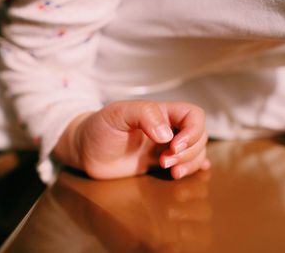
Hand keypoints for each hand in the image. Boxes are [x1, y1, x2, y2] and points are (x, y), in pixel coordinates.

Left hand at [53, 100, 209, 178]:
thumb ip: (143, 115)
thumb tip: (167, 135)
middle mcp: (167, 129)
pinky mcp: (158, 163)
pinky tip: (195, 171)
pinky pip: (184, 164)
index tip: (173, 146)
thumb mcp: (117, 114)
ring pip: (195, 152)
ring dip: (190, 163)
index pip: (193, 115)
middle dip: (188, 152)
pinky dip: (194, 167)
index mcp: (161, 113)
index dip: (192, 131)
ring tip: (171, 172)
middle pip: (198, 136)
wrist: (85, 151)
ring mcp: (164, 147)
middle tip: (164, 162)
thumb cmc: (98, 128)